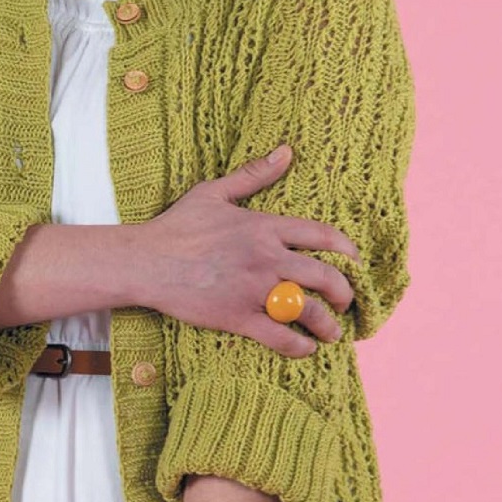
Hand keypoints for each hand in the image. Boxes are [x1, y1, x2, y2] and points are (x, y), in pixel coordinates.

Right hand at [137, 145, 360, 357]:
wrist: (146, 261)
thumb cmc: (177, 226)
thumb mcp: (214, 192)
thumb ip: (253, 174)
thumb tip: (285, 151)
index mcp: (264, 227)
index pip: (322, 236)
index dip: (348, 251)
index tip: (355, 263)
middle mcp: (266, 258)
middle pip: (325, 276)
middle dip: (345, 293)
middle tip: (347, 303)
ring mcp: (253, 290)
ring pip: (308, 311)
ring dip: (328, 325)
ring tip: (332, 333)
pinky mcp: (238, 317)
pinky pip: (280, 337)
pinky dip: (298, 347)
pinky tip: (305, 349)